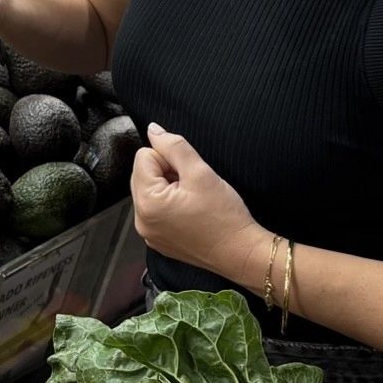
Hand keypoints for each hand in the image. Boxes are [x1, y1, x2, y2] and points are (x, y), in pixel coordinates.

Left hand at [131, 125, 268, 284]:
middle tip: (192, 185)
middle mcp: (141, 220)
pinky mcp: (158, 241)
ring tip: (193, 199)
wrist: (241, 253)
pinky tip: (191, 211)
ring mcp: (148, 233)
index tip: (189, 173)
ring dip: (168, 187)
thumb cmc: (224, 215)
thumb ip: (174, 146)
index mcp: (147, 203)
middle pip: (143, 174)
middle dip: (166, 172)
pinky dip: (170, 205)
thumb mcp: (200, 172)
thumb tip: (153, 130)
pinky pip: (155, 210)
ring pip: (149, 191)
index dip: (169, 158)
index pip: (144, 156)